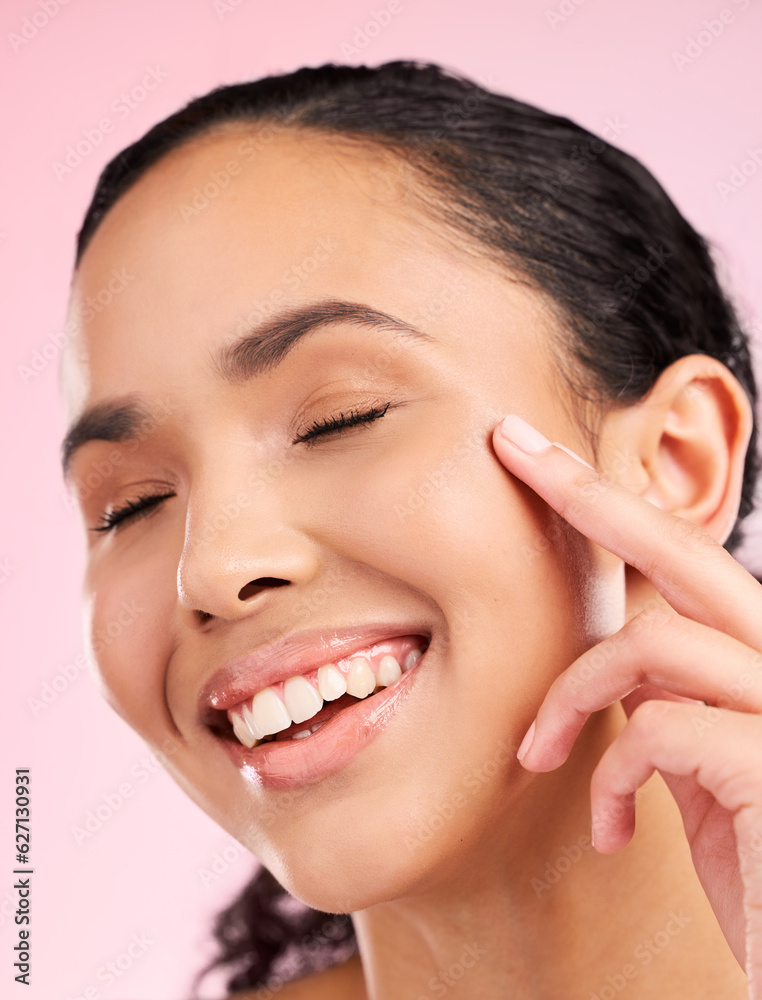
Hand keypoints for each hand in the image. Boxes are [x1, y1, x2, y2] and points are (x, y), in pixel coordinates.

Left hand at [492, 413, 761, 995]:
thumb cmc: (760, 876)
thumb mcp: (702, 775)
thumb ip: (672, 708)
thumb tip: (615, 670)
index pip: (687, 559)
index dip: (612, 501)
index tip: (538, 453)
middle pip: (685, 550)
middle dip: (588, 492)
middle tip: (508, 441)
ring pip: (655, 642)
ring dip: (574, 696)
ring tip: (536, 754)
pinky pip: (659, 732)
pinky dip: (616, 777)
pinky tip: (614, 832)